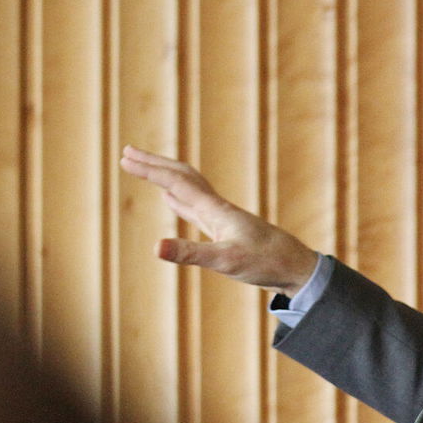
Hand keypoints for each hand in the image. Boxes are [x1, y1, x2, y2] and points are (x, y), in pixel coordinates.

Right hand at [120, 145, 319, 295]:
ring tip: (145, 168)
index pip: (176, 182)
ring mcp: (222, 218)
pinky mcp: (226, 230)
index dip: (150, 171)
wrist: (297, 269)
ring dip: (164, 176)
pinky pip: (196, 206)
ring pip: (188, 188)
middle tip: (127, 153)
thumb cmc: (267, 263)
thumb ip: (190, 253)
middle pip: (182, 177)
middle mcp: (217, 208)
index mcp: (215, 210)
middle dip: (154, 165)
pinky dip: (178, 198)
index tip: (125, 159)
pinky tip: (172, 198)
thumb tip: (155, 247)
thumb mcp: (226, 261)